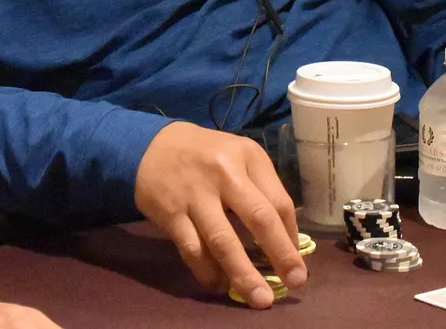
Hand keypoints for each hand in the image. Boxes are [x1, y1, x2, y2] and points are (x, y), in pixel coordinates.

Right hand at [134, 121, 305, 308]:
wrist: (149, 147)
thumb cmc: (205, 155)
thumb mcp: (237, 156)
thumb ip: (259, 188)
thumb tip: (283, 239)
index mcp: (248, 156)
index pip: (279, 201)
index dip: (291, 236)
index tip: (296, 261)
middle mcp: (225, 172)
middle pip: (260, 218)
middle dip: (281, 254)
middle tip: (296, 281)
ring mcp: (196, 193)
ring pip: (224, 241)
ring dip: (244, 274)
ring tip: (259, 298)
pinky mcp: (171, 213)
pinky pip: (194, 250)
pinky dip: (208, 272)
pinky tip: (219, 285)